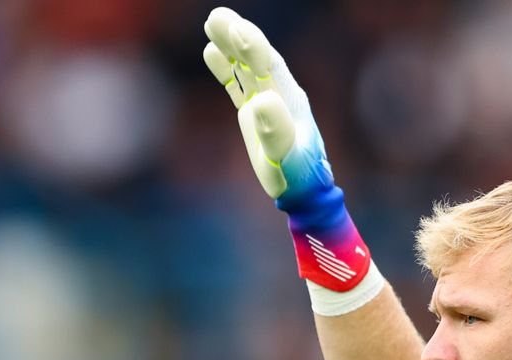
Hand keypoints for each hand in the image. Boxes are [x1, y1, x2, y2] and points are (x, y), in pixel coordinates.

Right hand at [203, 7, 330, 206]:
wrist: (301, 189)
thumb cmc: (297, 175)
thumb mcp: (287, 156)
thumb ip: (276, 129)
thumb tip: (261, 100)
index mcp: (290, 99)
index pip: (270, 66)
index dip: (253, 47)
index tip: (237, 29)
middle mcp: (278, 94)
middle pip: (256, 58)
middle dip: (238, 37)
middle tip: (216, 17)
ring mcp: (265, 101)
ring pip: (245, 67)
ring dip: (229, 45)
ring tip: (212, 22)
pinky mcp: (253, 113)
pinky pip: (237, 85)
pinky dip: (225, 69)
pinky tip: (210, 51)